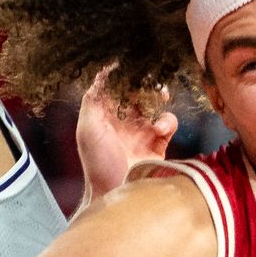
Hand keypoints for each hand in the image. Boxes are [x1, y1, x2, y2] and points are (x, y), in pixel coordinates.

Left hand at [76, 66, 178, 203]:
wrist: (116, 192)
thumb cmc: (97, 163)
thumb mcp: (88, 128)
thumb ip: (93, 100)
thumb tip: (101, 74)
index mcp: (106, 116)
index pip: (116, 88)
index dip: (123, 76)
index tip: (131, 63)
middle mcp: (124, 122)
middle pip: (138, 93)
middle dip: (145, 83)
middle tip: (150, 75)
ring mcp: (142, 132)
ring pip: (155, 105)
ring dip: (158, 97)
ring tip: (160, 96)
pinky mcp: (158, 144)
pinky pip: (167, 124)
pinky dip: (166, 121)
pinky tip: (158, 128)